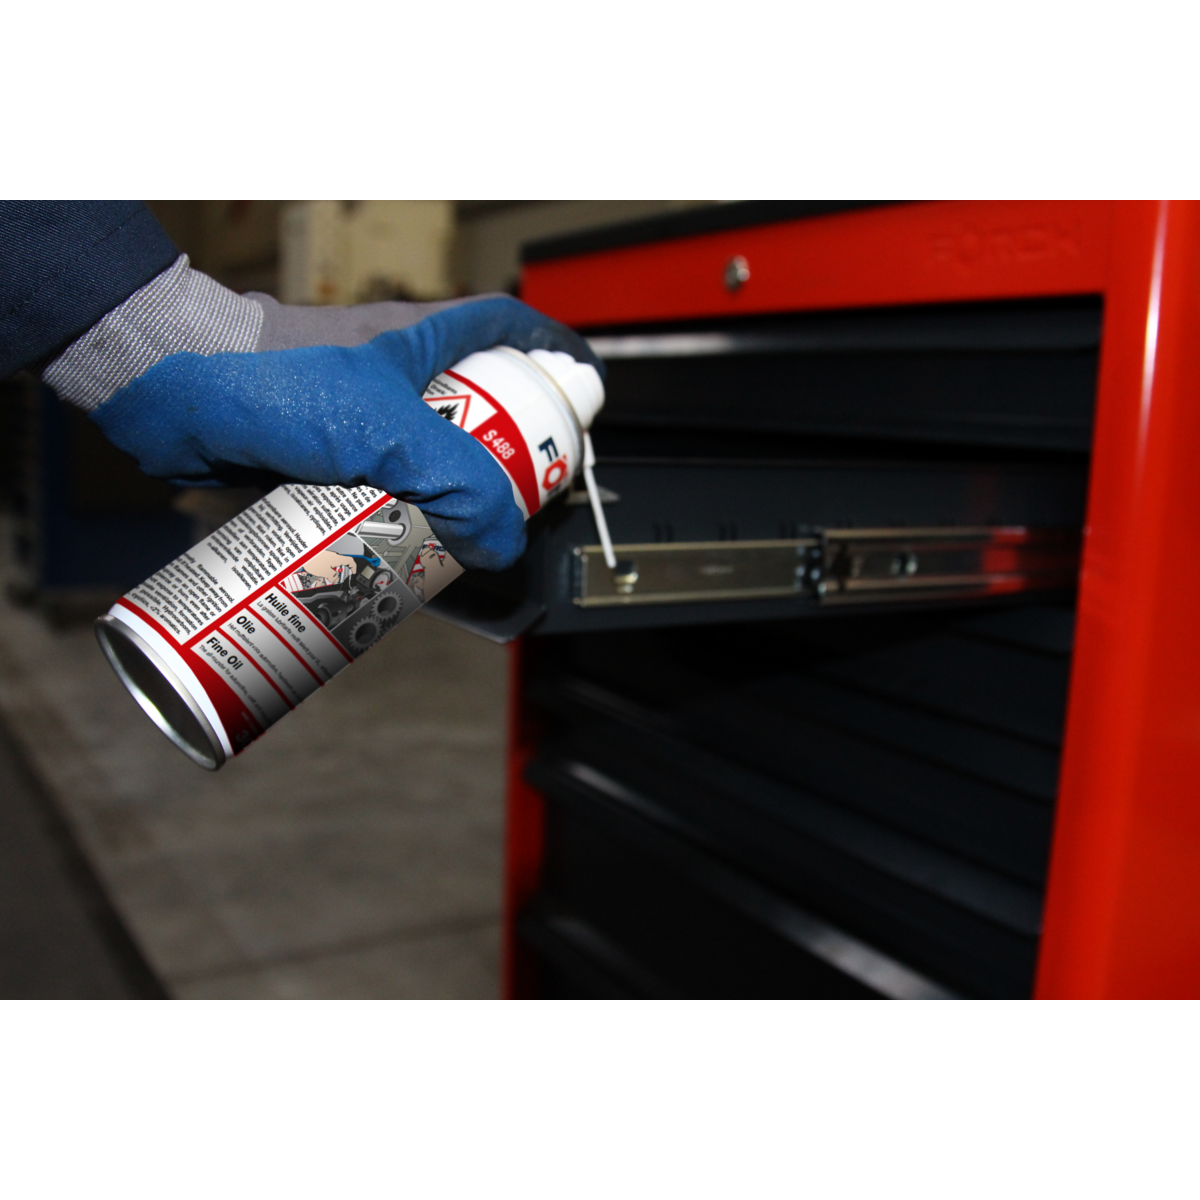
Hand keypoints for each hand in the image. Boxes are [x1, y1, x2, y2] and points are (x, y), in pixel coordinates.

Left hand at [83, 291, 599, 570]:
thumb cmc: (270, 380)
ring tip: (467, 547)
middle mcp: (398, 376)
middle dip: (508, 458)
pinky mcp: (324, 459)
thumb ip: (459, 488)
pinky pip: (379, 495)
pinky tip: (401, 558)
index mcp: (425, 341)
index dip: (553, 356)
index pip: (509, 330)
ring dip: (448, 504)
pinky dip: (396, 525)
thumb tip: (502, 543)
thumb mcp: (388, 431)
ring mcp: (360, 418)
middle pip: (477, 410)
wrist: (172, 397)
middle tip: (526, 502)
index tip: (581, 395)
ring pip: (427, 462)